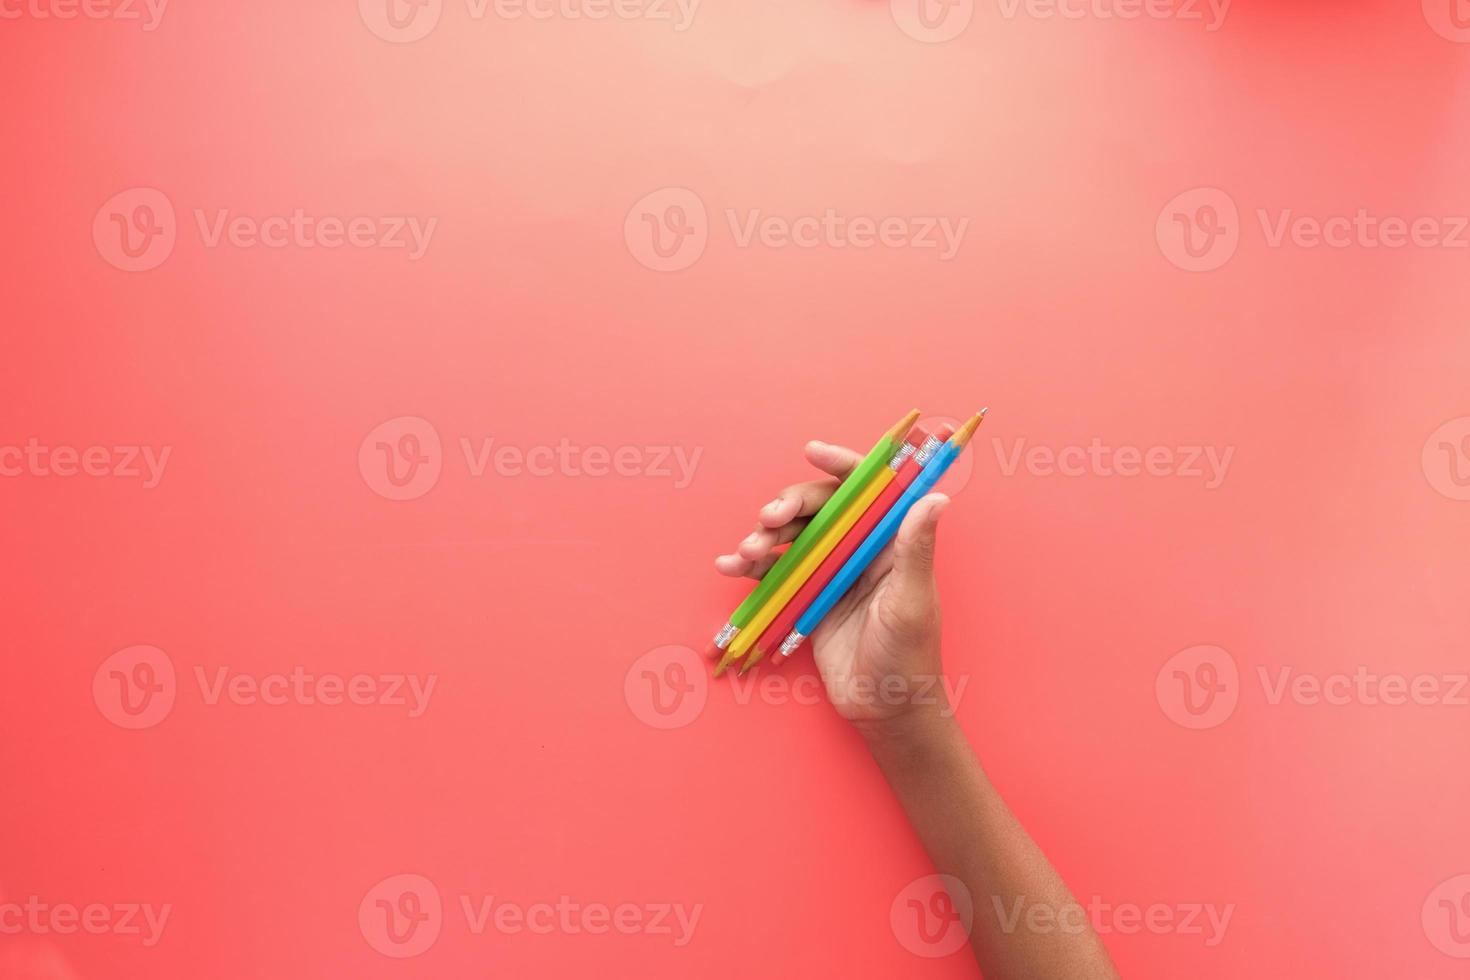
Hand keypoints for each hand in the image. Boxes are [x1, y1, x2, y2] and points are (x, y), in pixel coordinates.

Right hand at [714, 439, 951, 727]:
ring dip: (764, 535)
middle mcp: (860, 549)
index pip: (869, 490)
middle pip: (820, 508)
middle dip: (789, 504)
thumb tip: (936, 495)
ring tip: (747, 551)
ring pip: (792, 535)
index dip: (843, 464)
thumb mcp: (912, 601)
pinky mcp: (806, 595)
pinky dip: (751, 565)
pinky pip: (775, 570)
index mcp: (891, 542)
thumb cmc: (911, 656)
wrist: (884, 709)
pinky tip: (731, 566)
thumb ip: (916, 548)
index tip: (814, 451)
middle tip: (769, 519)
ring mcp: (830, 571)